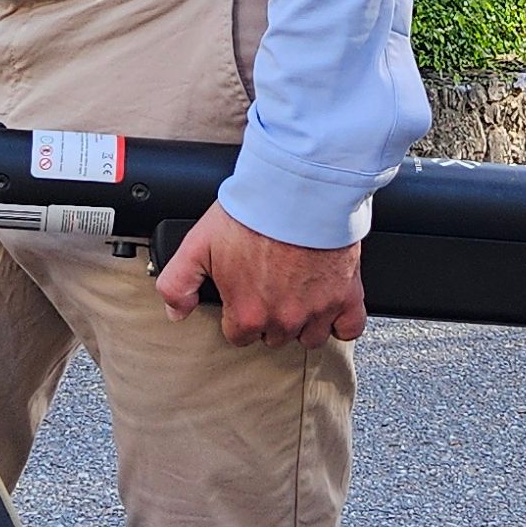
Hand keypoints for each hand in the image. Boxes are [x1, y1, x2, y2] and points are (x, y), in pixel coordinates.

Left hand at [158, 204, 367, 347]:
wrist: (298, 189)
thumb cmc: (252, 214)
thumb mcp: (197, 244)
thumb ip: (178, 284)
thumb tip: (175, 312)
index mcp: (248, 314)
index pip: (239, 336)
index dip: (239, 314)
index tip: (243, 293)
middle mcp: (284, 320)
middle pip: (274, 337)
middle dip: (269, 316)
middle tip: (269, 285)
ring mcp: (318, 310)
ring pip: (310, 337)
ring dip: (303, 322)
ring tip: (297, 295)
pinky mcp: (347, 295)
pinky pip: (350, 328)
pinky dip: (341, 322)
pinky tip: (330, 308)